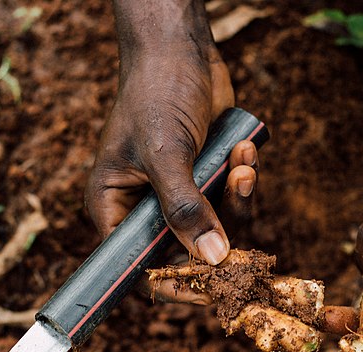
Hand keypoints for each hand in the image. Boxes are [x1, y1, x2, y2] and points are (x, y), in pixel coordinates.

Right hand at [86, 19, 257, 302]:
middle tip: (240, 210)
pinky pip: (234, 201)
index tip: (212, 290)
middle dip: (220, 234)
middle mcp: (148, 209)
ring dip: (238, 200)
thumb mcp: (165, 154)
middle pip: (187, 253)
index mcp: (115, 209)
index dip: (174, 283)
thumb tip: (213, 260)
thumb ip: (185, 209)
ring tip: (242, 164)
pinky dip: (244, 180)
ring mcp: (181, 195)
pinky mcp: (210, 181)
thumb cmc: (155, 95)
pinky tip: (246, 150)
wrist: (180, 51)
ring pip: (219, 228)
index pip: (140, 266)